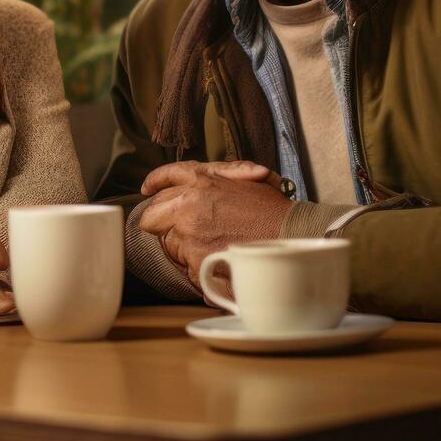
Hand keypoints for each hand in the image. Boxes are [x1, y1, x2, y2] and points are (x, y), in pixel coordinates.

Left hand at [137, 160, 292, 285]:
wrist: (291, 238)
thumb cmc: (274, 211)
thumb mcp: (247, 178)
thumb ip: (219, 173)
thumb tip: (200, 176)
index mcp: (200, 182)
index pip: (164, 179)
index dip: (154, 185)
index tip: (148, 190)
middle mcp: (188, 207)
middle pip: (151, 216)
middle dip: (163, 223)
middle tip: (181, 228)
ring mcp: (189, 236)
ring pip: (168, 244)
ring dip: (183, 247)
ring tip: (212, 246)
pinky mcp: (195, 262)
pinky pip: (186, 267)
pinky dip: (199, 267)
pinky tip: (218, 261)